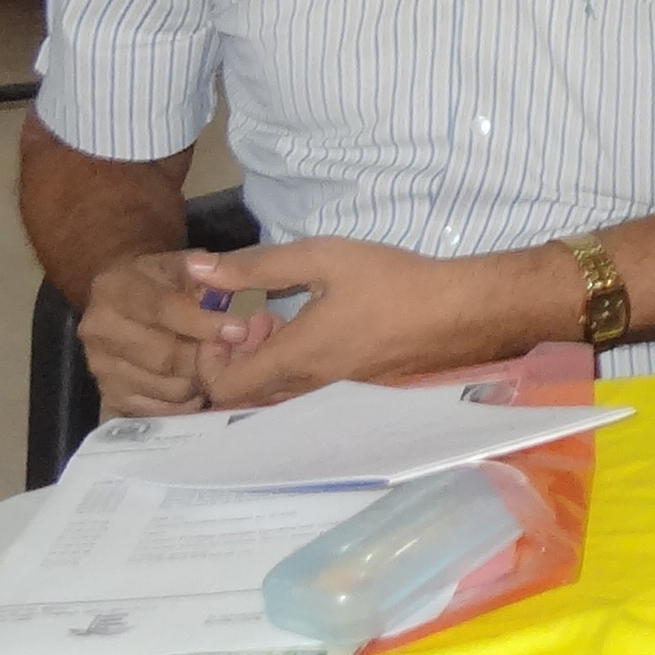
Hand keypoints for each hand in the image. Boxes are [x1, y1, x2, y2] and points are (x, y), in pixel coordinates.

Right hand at [75, 245, 259, 416]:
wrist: (122, 300)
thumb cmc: (158, 282)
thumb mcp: (177, 264)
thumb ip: (203, 274)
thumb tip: (225, 290)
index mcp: (114, 290)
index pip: (163, 310)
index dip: (204, 323)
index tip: (239, 330)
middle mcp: (98, 331)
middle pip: (166, 357)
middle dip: (205, 358)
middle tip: (231, 355)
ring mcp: (101, 367)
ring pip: (168, 388)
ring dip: (199, 383)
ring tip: (213, 368)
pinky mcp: (109, 396)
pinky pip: (159, 412)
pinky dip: (185, 405)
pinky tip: (195, 389)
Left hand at [193, 235, 524, 403]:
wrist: (457, 312)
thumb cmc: (391, 282)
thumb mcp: (320, 258)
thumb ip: (256, 266)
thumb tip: (198, 271)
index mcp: (294, 358)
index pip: (222, 388)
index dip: (208, 358)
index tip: (229, 319)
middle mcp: (308, 388)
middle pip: (246, 394)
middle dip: (237, 356)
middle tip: (256, 314)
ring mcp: (332, 396)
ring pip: (276, 393)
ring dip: (266, 358)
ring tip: (284, 316)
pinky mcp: (353, 393)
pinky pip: (304, 390)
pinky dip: (294, 363)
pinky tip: (317, 326)